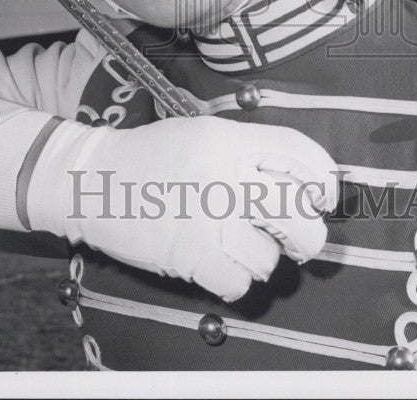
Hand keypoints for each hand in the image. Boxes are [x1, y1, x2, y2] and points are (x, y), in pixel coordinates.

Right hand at [26, 115, 338, 302]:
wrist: (94, 179)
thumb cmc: (152, 156)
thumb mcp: (202, 133)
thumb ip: (248, 150)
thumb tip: (299, 180)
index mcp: (231, 139)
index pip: (300, 158)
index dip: (322, 181)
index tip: (323, 197)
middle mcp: (225, 174)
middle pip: (296, 215)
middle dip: (307, 235)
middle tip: (299, 239)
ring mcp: (207, 216)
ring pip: (269, 257)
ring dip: (260, 260)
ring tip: (240, 249)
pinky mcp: (189, 253)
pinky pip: (238, 283)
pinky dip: (233, 281)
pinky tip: (219, 266)